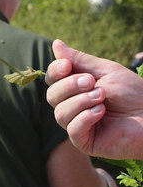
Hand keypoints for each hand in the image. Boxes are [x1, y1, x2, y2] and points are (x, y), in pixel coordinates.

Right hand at [45, 39, 142, 159]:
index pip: (52, 80)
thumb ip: (79, 60)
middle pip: (52, 96)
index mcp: (75, 89)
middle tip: (92, 81)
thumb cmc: (133, 92)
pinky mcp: (86, 142)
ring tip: (102, 97)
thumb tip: (55, 43)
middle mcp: (73, 106)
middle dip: (69, 86)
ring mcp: (78, 125)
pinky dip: (85, 118)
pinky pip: (73, 130)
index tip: (66, 65)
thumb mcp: (105, 70)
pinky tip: (101, 111)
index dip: (55, 71)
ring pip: (60, 113)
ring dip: (80, 102)